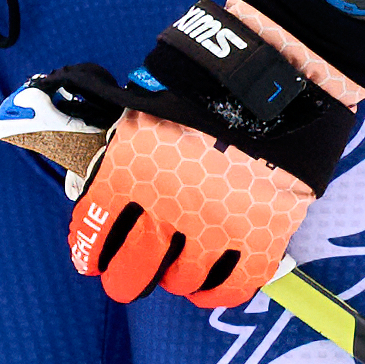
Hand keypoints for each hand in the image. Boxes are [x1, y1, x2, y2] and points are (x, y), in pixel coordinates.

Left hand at [37, 0, 364, 313]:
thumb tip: (86, 152)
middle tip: (129, 278)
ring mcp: (214, 224)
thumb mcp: (144, 101)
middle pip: (132, 271)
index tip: (90, 259)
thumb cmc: (206, 80)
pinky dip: (216, 292)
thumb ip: (117, 140)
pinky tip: (207, 287)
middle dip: (126, 279)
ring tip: (175, 269)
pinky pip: (232, 284)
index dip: (89, 252)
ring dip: (173, 278)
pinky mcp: (260, 234)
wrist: (278, 71)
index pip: (95, 232)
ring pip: (181, 280)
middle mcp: (165, 204)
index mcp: (128, 170)